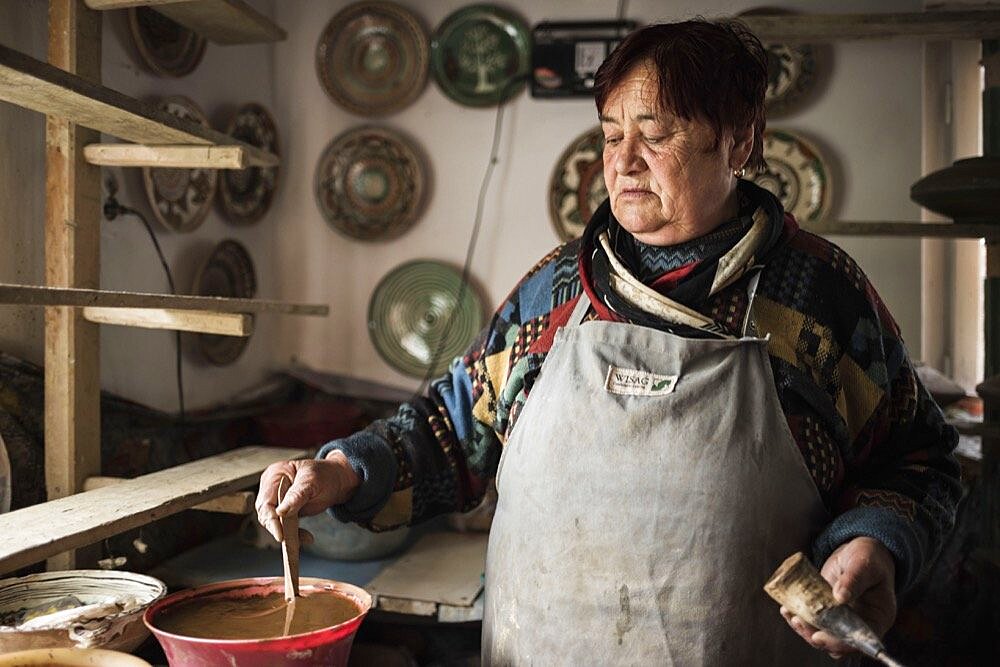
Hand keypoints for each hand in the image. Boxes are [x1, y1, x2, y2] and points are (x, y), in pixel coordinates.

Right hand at [255, 451, 360, 542]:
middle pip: (266, 514)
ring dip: (288, 534)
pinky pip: (284, 526)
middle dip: (279, 529)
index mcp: (274, 475)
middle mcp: (271, 488)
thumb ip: (296, 495)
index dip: (271, 520)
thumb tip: (281, 512)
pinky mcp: (284, 511)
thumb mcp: (312, 481)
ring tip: (306, 538)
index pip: (265, 502)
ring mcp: (277, 500)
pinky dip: (294, 534)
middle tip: (293, 542)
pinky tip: (306, 537)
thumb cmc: (325, 475)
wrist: (336, 480)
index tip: (280, 535)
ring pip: (274, 523)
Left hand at [780, 537, 896, 658]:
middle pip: (838, 642)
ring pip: (823, 634)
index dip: (840, 642)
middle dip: (816, 636)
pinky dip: (800, 618)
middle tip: (798, 622)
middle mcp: (860, 624)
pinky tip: (787, 609)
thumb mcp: (864, 564)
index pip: (860, 639)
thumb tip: (840, 596)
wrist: (857, 552)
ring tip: (790, 615)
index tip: (819, 636)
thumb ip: (854, 579)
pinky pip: (813, 621)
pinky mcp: (826, 611)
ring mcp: (842, 619)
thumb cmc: (869, 557)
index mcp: (877, 618)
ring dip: (804, 629)